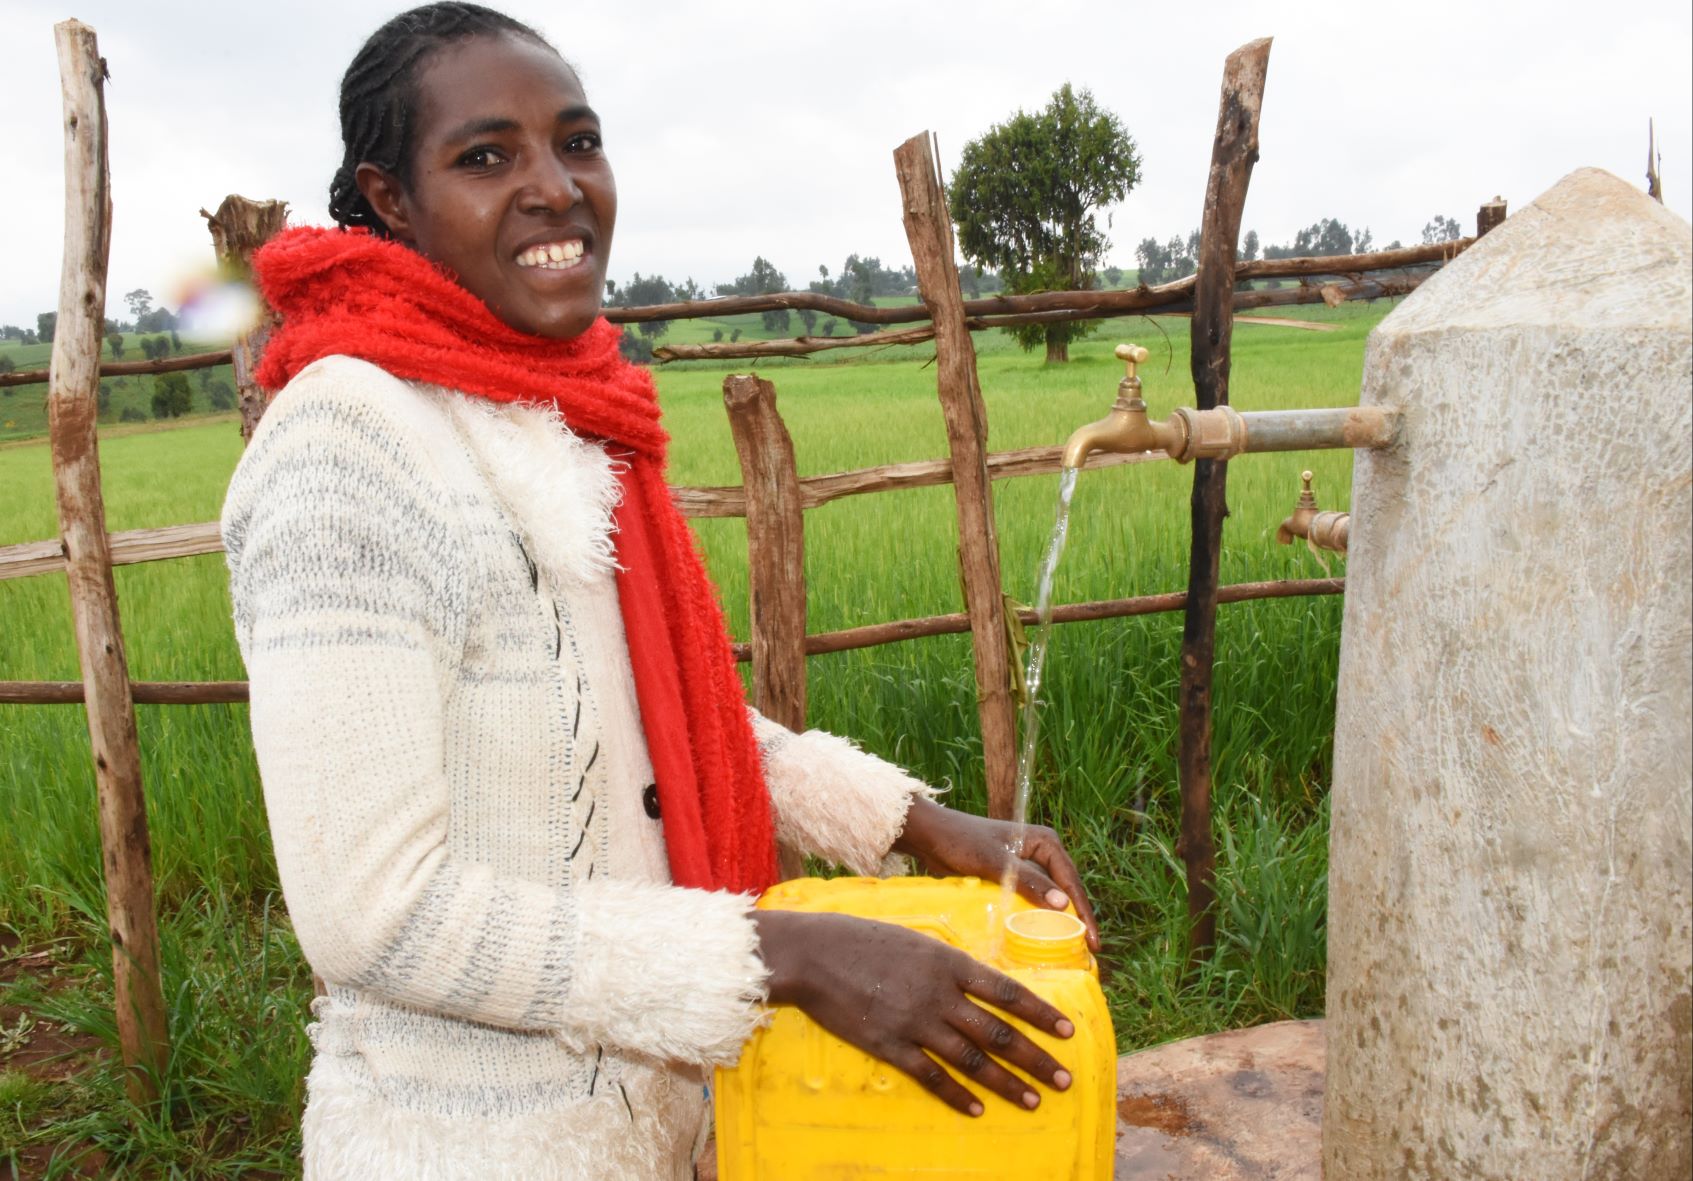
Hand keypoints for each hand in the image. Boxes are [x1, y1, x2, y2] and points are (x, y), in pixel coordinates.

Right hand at [754, 910, 1075, 1115]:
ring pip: (972, 1060)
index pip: (1007, 991)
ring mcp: (915, 1023)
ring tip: (1033, 1101)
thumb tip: (977, 982)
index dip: (1040, 1013)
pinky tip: (977, 1109)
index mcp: (948, 963)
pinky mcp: (889, 1046)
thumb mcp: (914, 939)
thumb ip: (946, 963)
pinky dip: (957, 1095)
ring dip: (1006, 1083)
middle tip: (1064, 1079)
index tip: (1067, 1031)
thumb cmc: (862, 939)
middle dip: (1035, 1058)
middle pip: (997, 1032)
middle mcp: (939, 995)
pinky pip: (931, 1077)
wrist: (813, 954)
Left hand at [891, 798, 1099, 951]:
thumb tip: (1063, 905)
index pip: (1071, 882)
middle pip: (1065, 891)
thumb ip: (1029, 882)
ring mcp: (1027, 866)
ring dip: (1057, 922)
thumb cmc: (962, 841)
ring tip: (1070, 951)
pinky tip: (1041, 940)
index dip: (1084, 913)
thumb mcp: (996, 862)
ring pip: (1048, 899)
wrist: (930, 837)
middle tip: (1086, 953)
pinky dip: (1036, 919)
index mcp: (1044, 842)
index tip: (1093, 942)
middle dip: (1076, 920)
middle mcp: (1041, 853)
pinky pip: (1030, 902)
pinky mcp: (1011, 879)